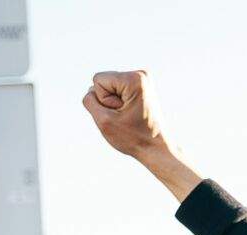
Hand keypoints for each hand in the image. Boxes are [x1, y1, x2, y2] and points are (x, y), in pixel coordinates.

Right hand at [82, 70, 202, 200]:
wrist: (156, 148)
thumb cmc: (133, 138)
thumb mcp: (104, 121)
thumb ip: (90, 101)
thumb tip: (91, 90)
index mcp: (134, 79)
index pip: (98, 80)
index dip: (103, 100)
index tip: (121, 113)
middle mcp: (140, 74)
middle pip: (103, 82)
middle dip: (108, 101)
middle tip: (126, 116)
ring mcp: (142, 79)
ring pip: (108, 87)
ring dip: (113, 104)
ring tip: (128, 115)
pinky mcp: (140, 86)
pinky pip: (116, 91)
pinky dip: (119, 103)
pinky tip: (131, 113)